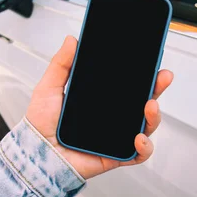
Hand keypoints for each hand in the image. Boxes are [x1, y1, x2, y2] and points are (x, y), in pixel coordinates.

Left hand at [26, 36, 172, 179]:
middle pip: (143, 102)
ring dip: (154, 116)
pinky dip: (145, 147)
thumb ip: (61, 64)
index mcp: (100, 101)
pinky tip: (139, 138)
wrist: (35, 154)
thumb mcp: (49, 88)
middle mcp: (112, 118)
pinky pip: (138, 154)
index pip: (128, 86)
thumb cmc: (40, 125)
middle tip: (162, 77)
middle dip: (157, 89)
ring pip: (146, 126)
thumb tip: (72, 40)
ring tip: (150, 107)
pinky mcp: (115, 156)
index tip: (151, 62)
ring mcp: (115, 137)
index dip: (143, 75)